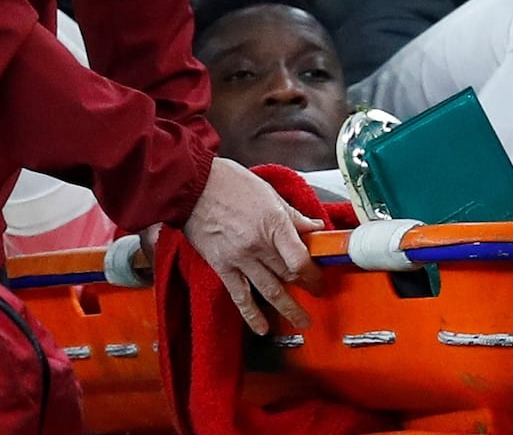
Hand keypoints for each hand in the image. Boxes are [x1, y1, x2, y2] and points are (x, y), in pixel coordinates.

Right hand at [184, 158, 325, 334]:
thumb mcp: (269, 193)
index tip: (321, 278)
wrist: (191, 186)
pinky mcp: (222, 267)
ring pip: (269, 290)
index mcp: (274, 224)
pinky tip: (262, 327)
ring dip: (288, 309)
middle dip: (306, 286)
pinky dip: (252, 314)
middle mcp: (258, 245)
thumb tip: (314, 227)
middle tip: (317, 294)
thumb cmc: (229, 183)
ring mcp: (240, 258)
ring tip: (302, 321)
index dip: (314, 273)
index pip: (300, 259)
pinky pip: (240, 296)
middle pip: (289, 274)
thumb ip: (293, 215)